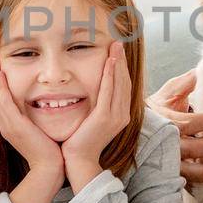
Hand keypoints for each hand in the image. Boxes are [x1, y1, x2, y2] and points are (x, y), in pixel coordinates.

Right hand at [0, 53, 63, 171]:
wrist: (49, 168)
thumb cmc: (49, 151)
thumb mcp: (38, 132)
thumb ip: (35, 120)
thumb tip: (42, 108)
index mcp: (9, 126)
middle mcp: (5, 125)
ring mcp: (8, 126)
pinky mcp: (15, 126)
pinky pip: (4, 103)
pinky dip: (0, 88)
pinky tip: (0, 75)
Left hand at [61, 41, 130, 190]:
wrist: (78, 161)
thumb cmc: (80, 140)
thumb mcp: (92, 120)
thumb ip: (96, 105)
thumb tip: (91, 91)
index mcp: (121, 114)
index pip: (123, 85)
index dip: (122, 67)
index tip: (117, 51)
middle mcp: (122, 115)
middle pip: (124, 81)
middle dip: (122, 61)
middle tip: (119, 42)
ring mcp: (115, 117)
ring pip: (119, 84)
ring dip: (118, 63)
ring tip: (116, 46)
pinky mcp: (105, 118)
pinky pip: (108, 92)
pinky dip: (110, 75)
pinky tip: (109, 61)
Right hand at [145, 69, 202, 183]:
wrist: (130, 134)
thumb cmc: (153, 112)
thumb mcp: (164, 96)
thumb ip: (182, 85)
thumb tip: (198, 72)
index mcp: (164, 122)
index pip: (188, 123)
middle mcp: (164, 144)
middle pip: (192, 146)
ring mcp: (165, 162)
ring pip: (188, 169)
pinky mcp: (167, 175)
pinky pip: (183, 182)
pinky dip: (198, 185)